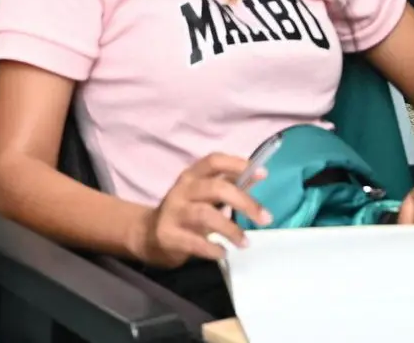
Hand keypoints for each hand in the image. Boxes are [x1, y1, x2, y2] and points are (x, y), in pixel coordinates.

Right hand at [134, 154, 270, 268]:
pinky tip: (222, 252)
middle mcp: (181, 191)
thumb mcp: (204, 195)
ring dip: (231, 230)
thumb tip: (258, 173)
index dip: (237, 164)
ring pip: (205, 214)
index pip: (213, 161)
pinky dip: (212, 248)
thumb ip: (229, 184)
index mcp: (191, 177)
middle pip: (215, 188)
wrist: (148, 234)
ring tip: (245, 243)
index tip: (262, 173)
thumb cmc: (185, 212)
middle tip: (266, 219)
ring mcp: (173, 213)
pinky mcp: (168, 235)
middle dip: (244, 202)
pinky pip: (194, 242)